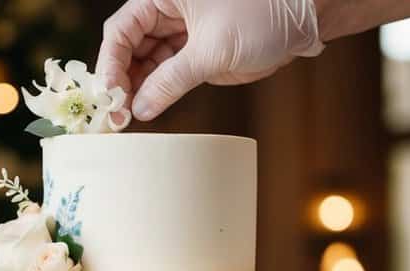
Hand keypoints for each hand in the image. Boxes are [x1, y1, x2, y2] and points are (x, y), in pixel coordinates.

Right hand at [96, 0, 324, 121]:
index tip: (108, 95)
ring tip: (127, 118)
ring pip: (144, 63)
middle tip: (115, 115)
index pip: (122, 30)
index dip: (110, 63)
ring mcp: (180, 33)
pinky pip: (165, 74)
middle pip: (128, 48)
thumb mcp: (212, 50)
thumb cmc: (262, 17)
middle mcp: (167, 12)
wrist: (301, 22)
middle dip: (120, 80)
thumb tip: (140, 109)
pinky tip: (146, 110)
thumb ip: (171, 81)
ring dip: (135, 90)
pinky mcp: (195, 53)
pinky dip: (154, 92)